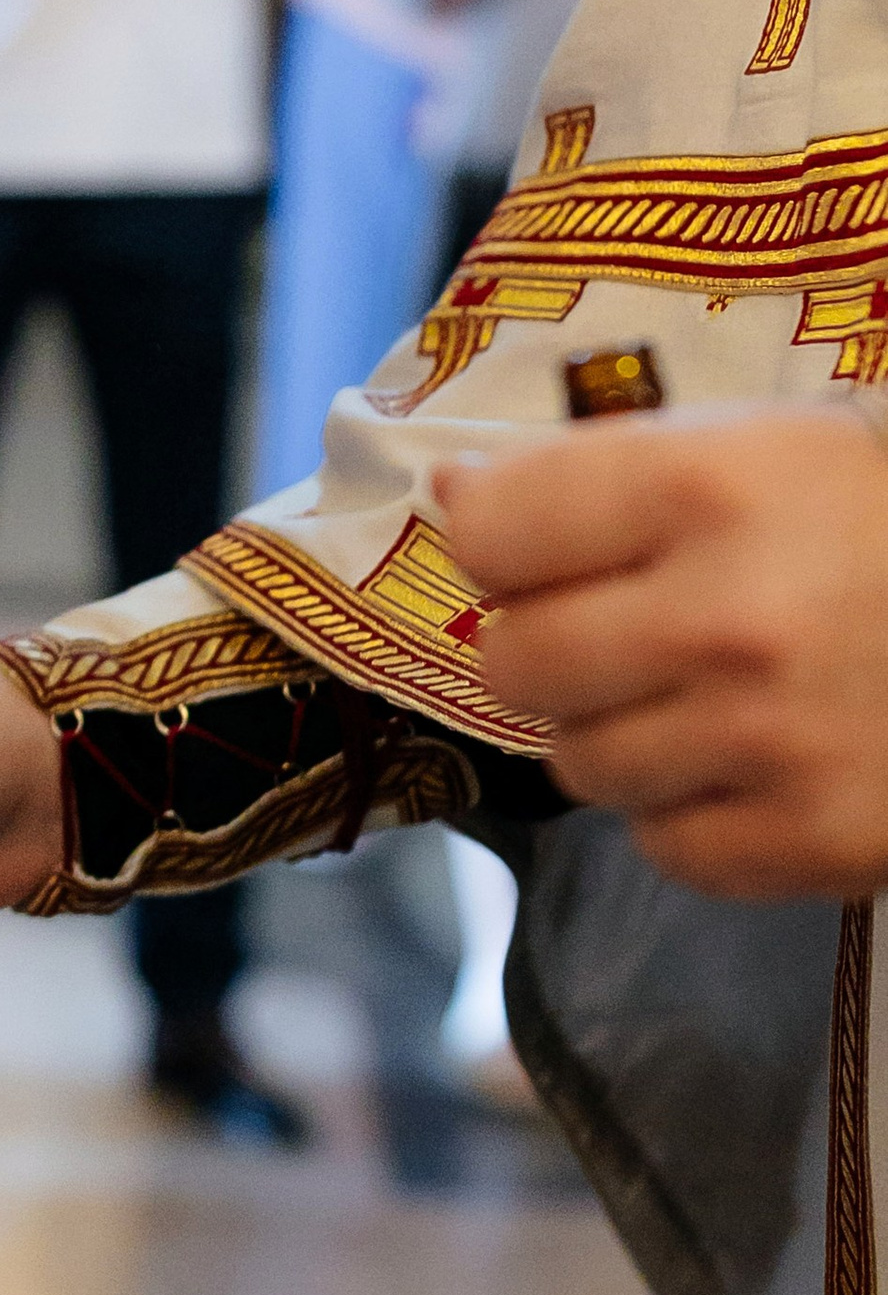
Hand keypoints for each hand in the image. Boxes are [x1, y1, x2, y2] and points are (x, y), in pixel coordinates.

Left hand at [437, 404, 887, 897]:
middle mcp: (728, 619)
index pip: (492, 533)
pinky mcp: (812, 841)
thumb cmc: (883, 522)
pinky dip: (691, 814)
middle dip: (549, 652)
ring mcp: (769, 741)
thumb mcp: (759, 447)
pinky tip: (755, 762)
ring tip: (703, 696)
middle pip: (512, 664)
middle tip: (620, 636)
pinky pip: (665, 847)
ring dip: (620, 735)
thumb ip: (598, 472)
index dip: (506, 545)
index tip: (543, 552)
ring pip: (580, 766)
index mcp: (708, 487)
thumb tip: (450, 493)